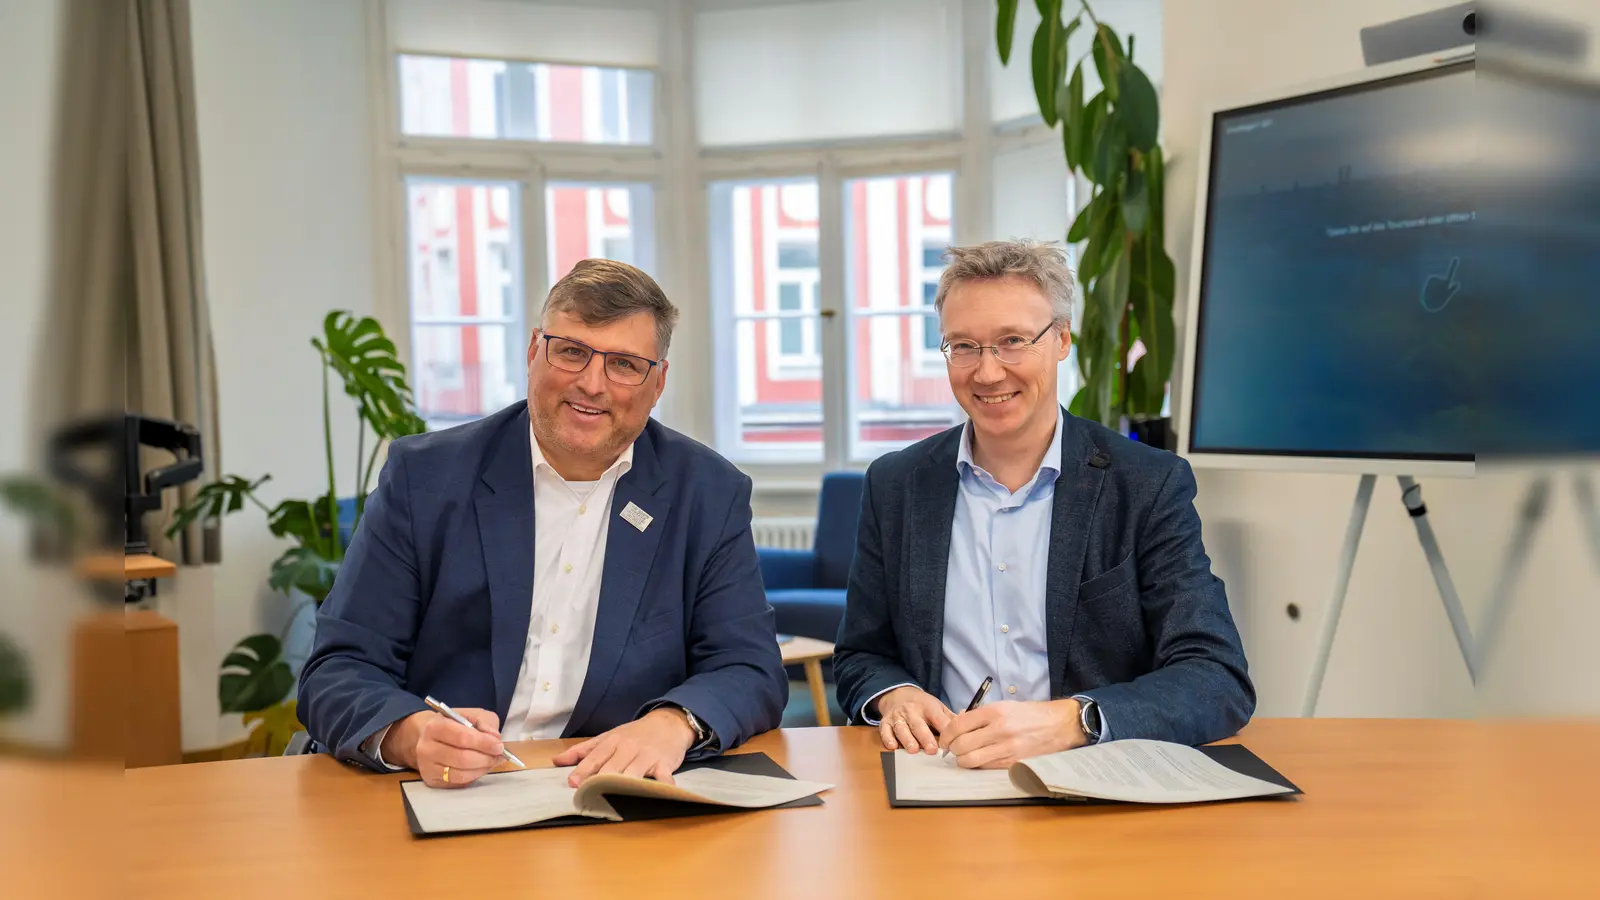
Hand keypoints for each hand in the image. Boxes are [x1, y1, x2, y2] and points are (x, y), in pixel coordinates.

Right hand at [386, 708, 503, 788]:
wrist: (428, 737)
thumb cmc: (453, 724)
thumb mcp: (470, 715)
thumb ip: (484, 723)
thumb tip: (495, 739)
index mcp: (434, 727)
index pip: (462, 737)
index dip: (483, 743)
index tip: (499, 746)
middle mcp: (426, 748)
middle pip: (462, 758)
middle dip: (486, 758)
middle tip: (499, 756)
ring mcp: (427, 767)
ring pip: (461, 774)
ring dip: (482, 769)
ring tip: (492, 761)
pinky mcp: (431, 781)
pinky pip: (458, 783)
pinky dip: (474, 776)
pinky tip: (480, 768)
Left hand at [551, 708, 695, 786]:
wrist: (668, 723)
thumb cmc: (634, 734)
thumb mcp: (608, 737)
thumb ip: (583, 751)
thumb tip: (556, 761)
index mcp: (612, 741)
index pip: (595, 758)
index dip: (583, 771)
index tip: (573, 784)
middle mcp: (628, 748)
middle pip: (612, 768)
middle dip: (601, 782)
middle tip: (590, 797)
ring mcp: (647, 756)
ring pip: (633, 773)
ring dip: (625, 786)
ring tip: (615, 801)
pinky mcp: (664, 764)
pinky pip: (663, 777)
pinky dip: (662, 787)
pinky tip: (659, 795)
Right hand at [873, 686, 953, 753]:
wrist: (898, 694)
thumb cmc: (922, 705)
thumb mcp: (938, 707)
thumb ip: (951, 719)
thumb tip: (968, 728)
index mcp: (928, 706)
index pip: (938, 718)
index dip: (944, 730)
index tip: (952, 742)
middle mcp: (912, 710)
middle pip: (918, 724)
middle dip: (924, 737)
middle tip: (931, 750)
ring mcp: (897, 716)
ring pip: (902, 728)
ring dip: (907, 739)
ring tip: (913, 750)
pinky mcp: (886, 722)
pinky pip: (885, 730)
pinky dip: (888, 738)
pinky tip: (892, 746)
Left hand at [939, 699, 1085, 768]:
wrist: (1059, 725)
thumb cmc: (1030, 714)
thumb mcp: (1004, 705)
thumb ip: (980, 714)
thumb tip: (958, 721)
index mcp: (995, 712)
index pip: (959, 724)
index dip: (946, 734)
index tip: (945, 739)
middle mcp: (999, 729)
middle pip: (961, 745)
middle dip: (951, 749)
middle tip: (952, 749)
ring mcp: (1007, 748)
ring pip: (971, 760)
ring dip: (962, 760)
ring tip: (963, 756)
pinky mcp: (1014, 762)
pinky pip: (986, 767)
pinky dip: (977, 765)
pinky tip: (978, 760)